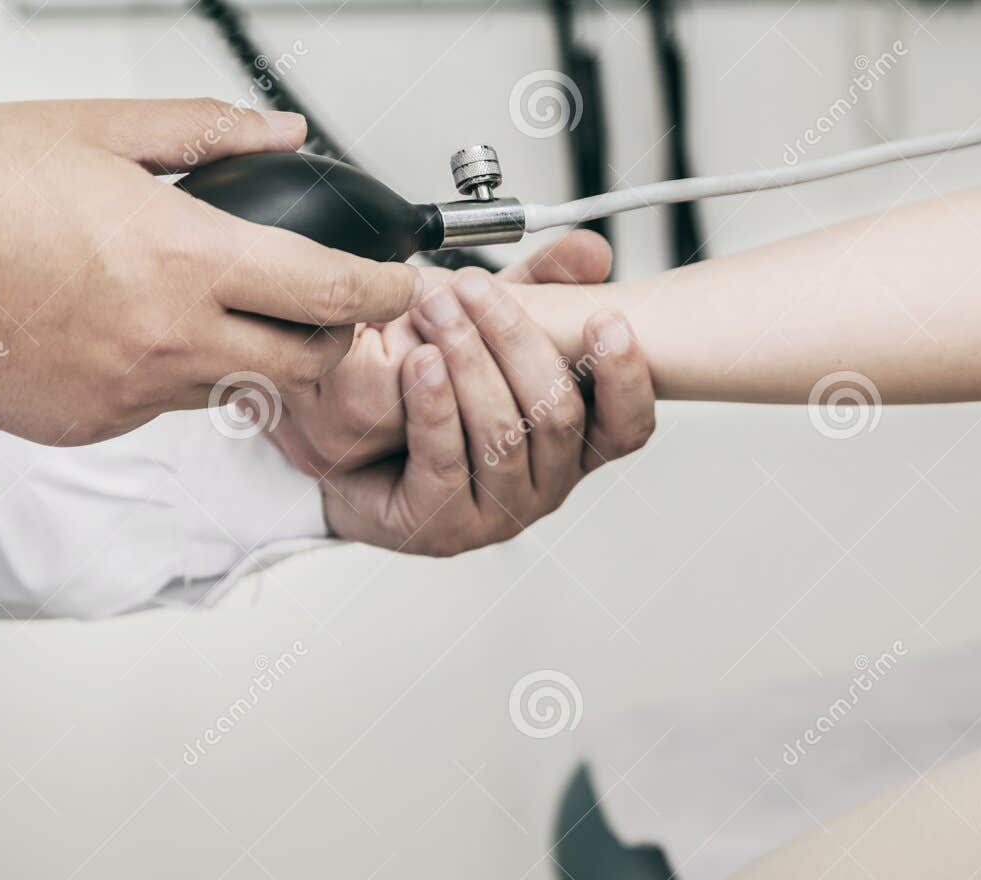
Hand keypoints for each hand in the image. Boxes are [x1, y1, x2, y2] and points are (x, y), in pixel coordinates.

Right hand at [0, 99, 419, 444]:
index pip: (329, 292)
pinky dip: (177, 374)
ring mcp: (135, 390)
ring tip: (219, 311)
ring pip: (240, 389)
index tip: (403, 285)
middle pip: (308, 362)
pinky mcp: (97, 424)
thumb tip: (283, 135)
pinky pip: (168, 407)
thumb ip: (207, 134)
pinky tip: (139, 332)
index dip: (384, 292)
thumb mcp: (97, 129)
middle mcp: (172, 336)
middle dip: (336, 337)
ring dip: (254, 357)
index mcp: (184, 258)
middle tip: (327, 308)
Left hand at [319, 260, 653, 554]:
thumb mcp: (491, 330)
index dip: (625, 379)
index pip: (627, 426)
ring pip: (502, 436)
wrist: (353, 451)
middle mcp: (547, 482)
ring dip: (468, 362)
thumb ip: (543, 290)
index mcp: (574, 444)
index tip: (606, 322)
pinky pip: (446, 462)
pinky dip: (435, 406)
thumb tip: (593, 250)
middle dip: (516, 341)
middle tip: (473, 287)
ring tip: (434, 309)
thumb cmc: (433, 394)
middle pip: (557, 417)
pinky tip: (420, 363)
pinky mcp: (443, 527)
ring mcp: (498, 512)